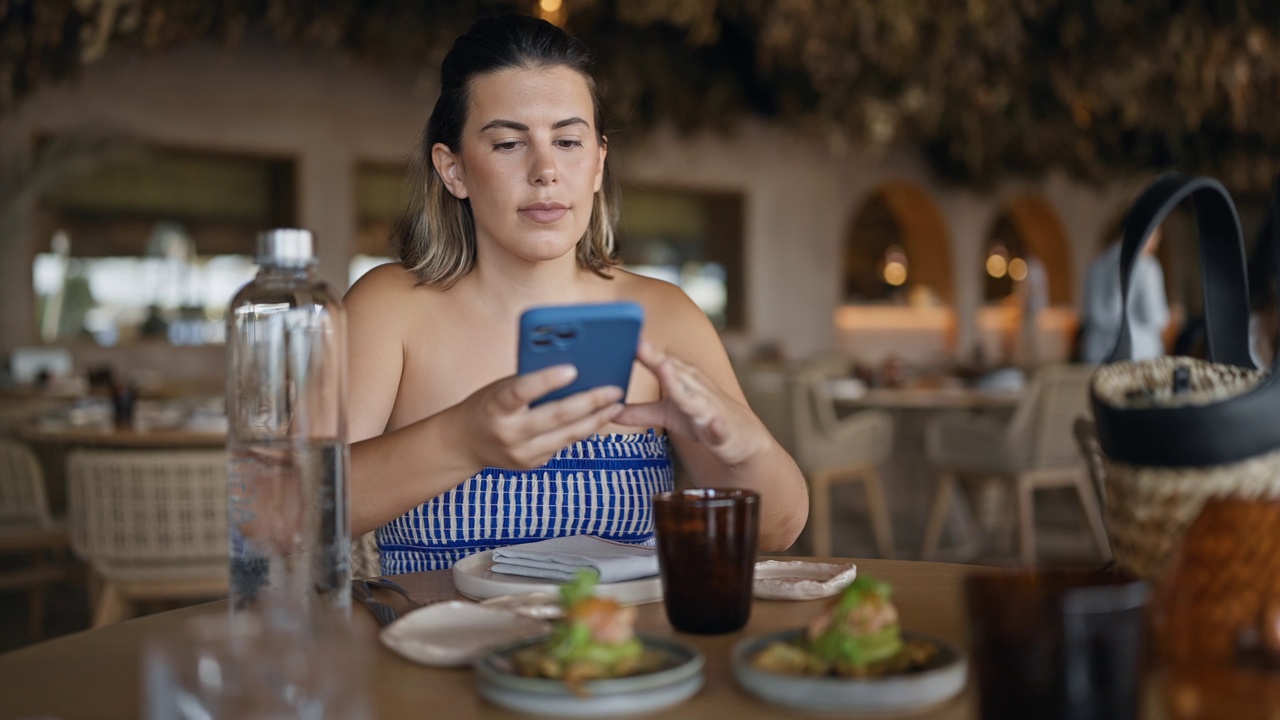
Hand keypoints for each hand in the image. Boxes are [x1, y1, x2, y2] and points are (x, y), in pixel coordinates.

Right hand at [445, 365, 624, 471]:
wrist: (463, 444)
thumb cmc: (487, 406)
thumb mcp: (500, 388)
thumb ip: (530, 381)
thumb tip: (572, 370)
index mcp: (496, 407)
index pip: (521, 391)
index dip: (546, 381)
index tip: (572, 369)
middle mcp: (509, 433)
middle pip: (556, 417)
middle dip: (590, 402)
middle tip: (615, 390)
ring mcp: (521, 454)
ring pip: (567, 436)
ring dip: (596, 419)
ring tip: (616, 405)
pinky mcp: (532, 464)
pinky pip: (563, 445)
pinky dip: (581, 430)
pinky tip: (598, 418)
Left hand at [615, 340, 767, 465]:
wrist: (742, 438)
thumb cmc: (702, 418)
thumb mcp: (667, 414)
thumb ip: (639, 412)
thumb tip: (610, 410)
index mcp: (682, 379)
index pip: (658, 361)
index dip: (641, 350)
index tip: (622, 335)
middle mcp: (696, 387)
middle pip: (674, 371)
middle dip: (656, 358)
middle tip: (637, 343)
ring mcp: (710, 408)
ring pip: (694, 396)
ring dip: (680, 383)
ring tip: (665, 369)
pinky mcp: (723, 430)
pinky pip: (719, 428)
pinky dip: (716, 426)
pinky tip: (713, 424)